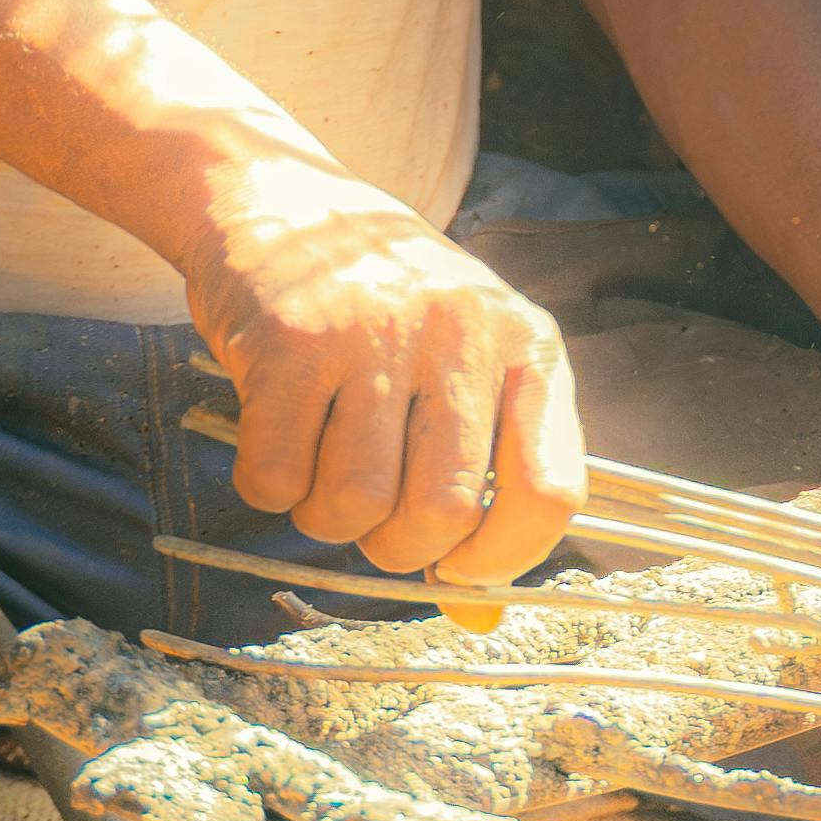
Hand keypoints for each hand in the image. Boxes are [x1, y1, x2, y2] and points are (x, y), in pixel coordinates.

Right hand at [177, 150, 584, 584]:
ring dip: (326, 520)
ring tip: (322, 471)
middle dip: (398, 551)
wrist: (283, 202)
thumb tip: (482, 618)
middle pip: (442, 515)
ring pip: (354, 507)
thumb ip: (484, 487)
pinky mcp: (291, 341)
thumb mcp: (462, 371)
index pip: (552, 492)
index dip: (503, 557)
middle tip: (374, 521)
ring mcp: (377, 335)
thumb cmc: (388, 310)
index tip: (461, 566)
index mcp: (529, 347)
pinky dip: (268, 488)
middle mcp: (464, 335)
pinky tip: (278, 439)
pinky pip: (275, 480)